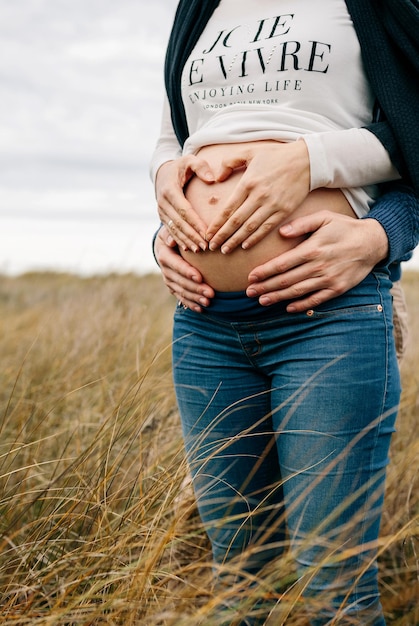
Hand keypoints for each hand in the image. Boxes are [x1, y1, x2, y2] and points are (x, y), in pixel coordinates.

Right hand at [154, 226, 214, 311]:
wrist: (169, 242)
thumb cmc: (176, 232)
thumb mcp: (173, 229)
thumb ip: (174, 233)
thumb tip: (172, 240)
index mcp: (164, 255)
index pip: (176, 265)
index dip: (187, 272)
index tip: (200, 277)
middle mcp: (165, 270)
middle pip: (180, 281)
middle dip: (196, 288)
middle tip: (211, 293)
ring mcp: (169, 280)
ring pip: (181, 291)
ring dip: (195, 298)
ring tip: (208, 302)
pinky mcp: (173, 287)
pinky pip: (181, 297)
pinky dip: (191, 304)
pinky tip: (201, 309)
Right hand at [156, 155, 214, 252]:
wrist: (163, 173)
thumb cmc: (181, 167)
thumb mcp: (190, 160)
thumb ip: (201, 166)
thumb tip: (211, 179)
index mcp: (170, 190)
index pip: (184, 210)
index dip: (195, 223)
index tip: (207, 233)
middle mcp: (162, 202)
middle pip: (179, 223)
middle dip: (192, 236)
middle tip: (206, 246)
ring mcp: (161, 211)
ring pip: (174, 229)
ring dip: (186, 241)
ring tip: (199, 250)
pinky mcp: (162, 217)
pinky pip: (171, 231)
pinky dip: (180, 240)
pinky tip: (189, 249)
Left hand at [206, 139, 310, 252]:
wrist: (306, 160)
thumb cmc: (276, 155)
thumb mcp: (249, 152)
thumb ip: (230, 162)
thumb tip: (217, 178)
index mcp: (248, 183)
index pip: (228, 209)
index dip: (216, 224)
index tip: (208, 234)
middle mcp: (258, 196)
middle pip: (236, 221)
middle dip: (222, 236)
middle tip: (212, 247)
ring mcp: (272, 205)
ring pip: (250, 228)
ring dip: (236, 241)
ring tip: (225, 250)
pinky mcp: (284, 211)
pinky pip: (266, 228)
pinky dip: (255, 238)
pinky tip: (245, 246)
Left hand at [246, 212, 388, 311]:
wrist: (372, 243)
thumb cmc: (344, 228)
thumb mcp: (324, 218)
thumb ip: (301, 224)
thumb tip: (281, 232)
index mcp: (312, 249)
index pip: (281, 264)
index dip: (264, 272)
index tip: (250, 277)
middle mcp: (318, 267)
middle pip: (285, 281)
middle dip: (265, 287)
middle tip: (249, 292)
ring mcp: (328, 280)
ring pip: (297, 292)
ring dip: (277, 298)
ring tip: (262, 301)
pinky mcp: (337, 289)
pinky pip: (315, 300)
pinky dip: (301, 305)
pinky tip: (288, 308)